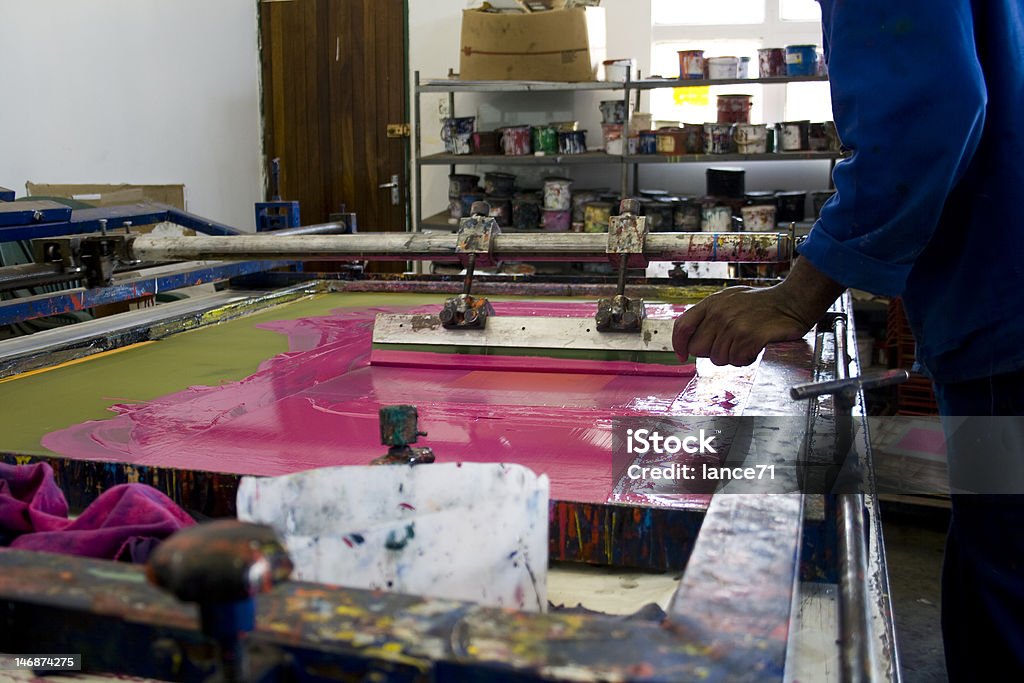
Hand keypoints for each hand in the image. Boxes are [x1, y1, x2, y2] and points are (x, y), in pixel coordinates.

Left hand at [672, 259, 844, 365]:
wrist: (792, 301)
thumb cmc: (761, 303)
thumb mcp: (729, 300)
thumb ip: (709, 316)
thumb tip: (689, 342)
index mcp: (711, 304)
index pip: (682, 327)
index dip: (678, 345)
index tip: (682, 355)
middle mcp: (719, 314)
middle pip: (698, 349)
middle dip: (711, 353)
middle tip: (729, 346)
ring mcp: (734, 325)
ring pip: (718, 359)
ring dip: (733, 357)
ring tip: (745, 343)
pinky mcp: (750, 336)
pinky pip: (737, 361)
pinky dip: (746, 359)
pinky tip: (754, 348)